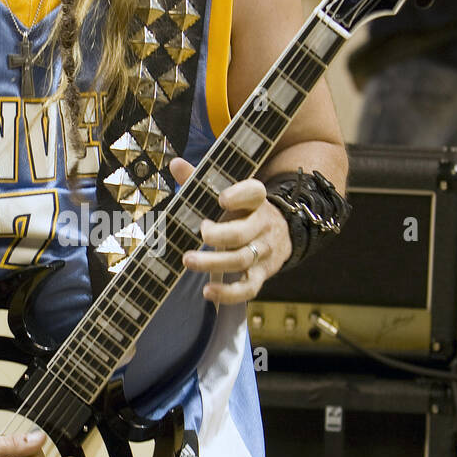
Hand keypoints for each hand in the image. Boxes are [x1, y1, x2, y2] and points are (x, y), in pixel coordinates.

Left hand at [170, 157, 291, 304]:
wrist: (280, 232)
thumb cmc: (243, 211)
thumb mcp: (229, 194)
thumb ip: (202, 180)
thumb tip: (176, 164)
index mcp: (255, 201)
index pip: (253, 193)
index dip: (239, 195)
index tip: (221, 199)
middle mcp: (262, 225)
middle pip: (242, 233)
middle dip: (218, 235)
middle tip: (199, 233)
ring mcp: (263, 252)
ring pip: (241, 260)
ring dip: (213, 262)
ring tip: (188, 260)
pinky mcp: (262, 274)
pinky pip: (248, 288)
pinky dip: (228, 293)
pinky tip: (208, 292)